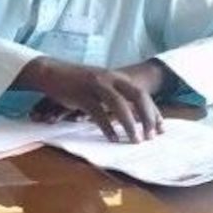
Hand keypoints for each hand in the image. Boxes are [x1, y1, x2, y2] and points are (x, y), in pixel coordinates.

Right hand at [16, 57, 171, 141]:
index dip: (154, 112)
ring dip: (130, 124)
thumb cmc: (78, 82)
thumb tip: (133, 115)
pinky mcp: (81, 94)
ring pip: (119, 104)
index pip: (142, 94)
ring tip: (135, 140)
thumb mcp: (100, 85)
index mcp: (117, 77)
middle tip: (152, 136)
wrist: (51, 71)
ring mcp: (96, 85)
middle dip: (148, 117)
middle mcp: (110, 78)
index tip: (161, 129)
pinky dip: (107, 126)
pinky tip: (113, 138)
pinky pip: (98, 112)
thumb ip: (116, 96)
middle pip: (137, 96)